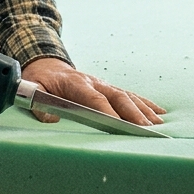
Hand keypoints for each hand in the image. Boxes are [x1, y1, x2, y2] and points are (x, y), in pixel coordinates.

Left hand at [21, 58, 166, 126]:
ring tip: (158, 125)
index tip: (119, 125)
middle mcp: (94, 82)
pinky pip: (130, 96)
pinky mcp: (109, 88)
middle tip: (146, 129)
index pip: (95, 99)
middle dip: (133, 113)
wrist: (46, 64)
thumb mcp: (33, 90)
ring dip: (144, 111)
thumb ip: (39, 104)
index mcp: (75, 83)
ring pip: (128, 96)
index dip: (108, 112)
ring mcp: (104, 84)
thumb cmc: (40, 80)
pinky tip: (159, 113)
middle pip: (118, 98)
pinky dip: (146, 104)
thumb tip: (51, 118)